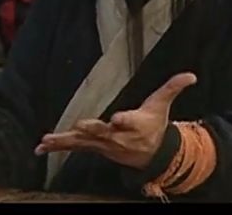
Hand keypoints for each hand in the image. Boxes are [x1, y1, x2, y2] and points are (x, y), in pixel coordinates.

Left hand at [35, 72, 196, 169]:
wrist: (152, 155)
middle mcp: (118, 137)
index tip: (117, 119)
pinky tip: (40, 146)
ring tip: (47, 140)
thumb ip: (173, 88)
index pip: (129, 122)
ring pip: (83, 142)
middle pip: (103, 133)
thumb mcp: (163, 105)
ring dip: (65, 141)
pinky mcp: (93, 147)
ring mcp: (103, 145)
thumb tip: (191, 75)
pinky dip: (57, 147)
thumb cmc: (155, 125)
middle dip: (92, 130)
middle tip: (81, 126)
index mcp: (135, 124)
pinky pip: (73, 147)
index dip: (124, 120)